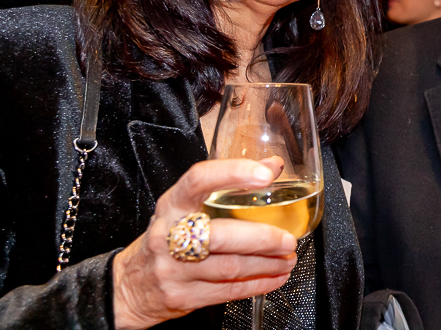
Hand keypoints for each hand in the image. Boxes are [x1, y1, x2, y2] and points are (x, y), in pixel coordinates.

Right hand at [112, 158, 297, 329]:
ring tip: (287, 259)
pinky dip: (257, 284)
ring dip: (267, 264)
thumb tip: (272, 165)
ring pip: (229, 267)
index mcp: (171, 205)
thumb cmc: (166, 238)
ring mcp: (172, 268)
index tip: (265, 174)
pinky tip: (274, 278)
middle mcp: (168, 235)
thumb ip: (227, 185)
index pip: (199, 180)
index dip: (233, 173)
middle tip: (289, 239)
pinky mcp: (181, 296)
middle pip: (221, 235)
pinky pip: (227, 291)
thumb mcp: (185, 207)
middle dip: (262, 238)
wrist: (129, 286)